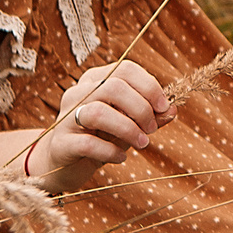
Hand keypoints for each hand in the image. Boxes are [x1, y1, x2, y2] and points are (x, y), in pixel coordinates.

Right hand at [24, 60, 173, 192]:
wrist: (65, 163)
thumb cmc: (101, 137)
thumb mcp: (129, 123)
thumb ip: (150, 116)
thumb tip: (173, 110)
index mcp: (95, 80)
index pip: (125, 69)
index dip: (149, 86)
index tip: (164, 107)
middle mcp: (78, 93)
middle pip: (113, 87)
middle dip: (140, 108)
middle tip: (152, 129)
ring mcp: (65, 117)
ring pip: (98, 112)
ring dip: (128, 129)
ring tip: (142, 143)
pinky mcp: (60, 143)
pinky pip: (87, 143)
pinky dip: (110, 151)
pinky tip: (121, 157)